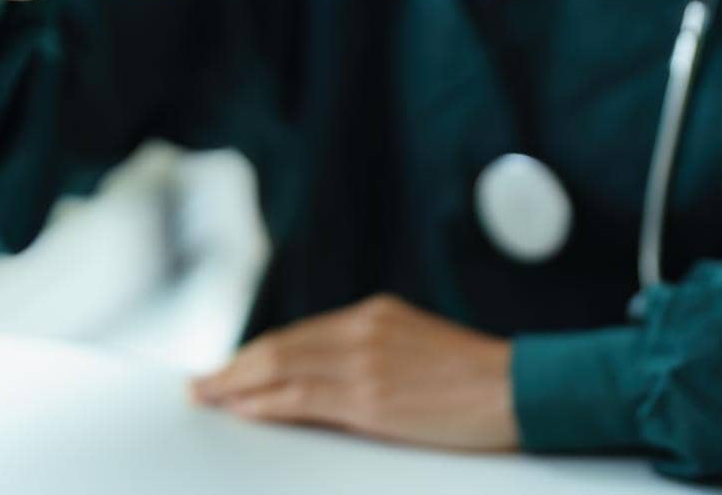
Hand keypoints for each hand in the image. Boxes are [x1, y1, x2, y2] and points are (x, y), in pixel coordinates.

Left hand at [189, 294, 518, 451]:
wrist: (520, 388)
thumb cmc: (477, 379)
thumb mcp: (417, 347)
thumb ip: (373, 353)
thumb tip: (327, 381)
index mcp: (374, 314)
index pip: (299, 334)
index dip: (259, 352)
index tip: (232, 367)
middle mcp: (362, 330)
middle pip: (280, 346)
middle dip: (235, 367)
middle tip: (201, 385)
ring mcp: (365, 362)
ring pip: (282, 368)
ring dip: (237, 385)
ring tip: (209, 398)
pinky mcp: (371, 398)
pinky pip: (303, 397)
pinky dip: (266, 402)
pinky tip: (244, 409)